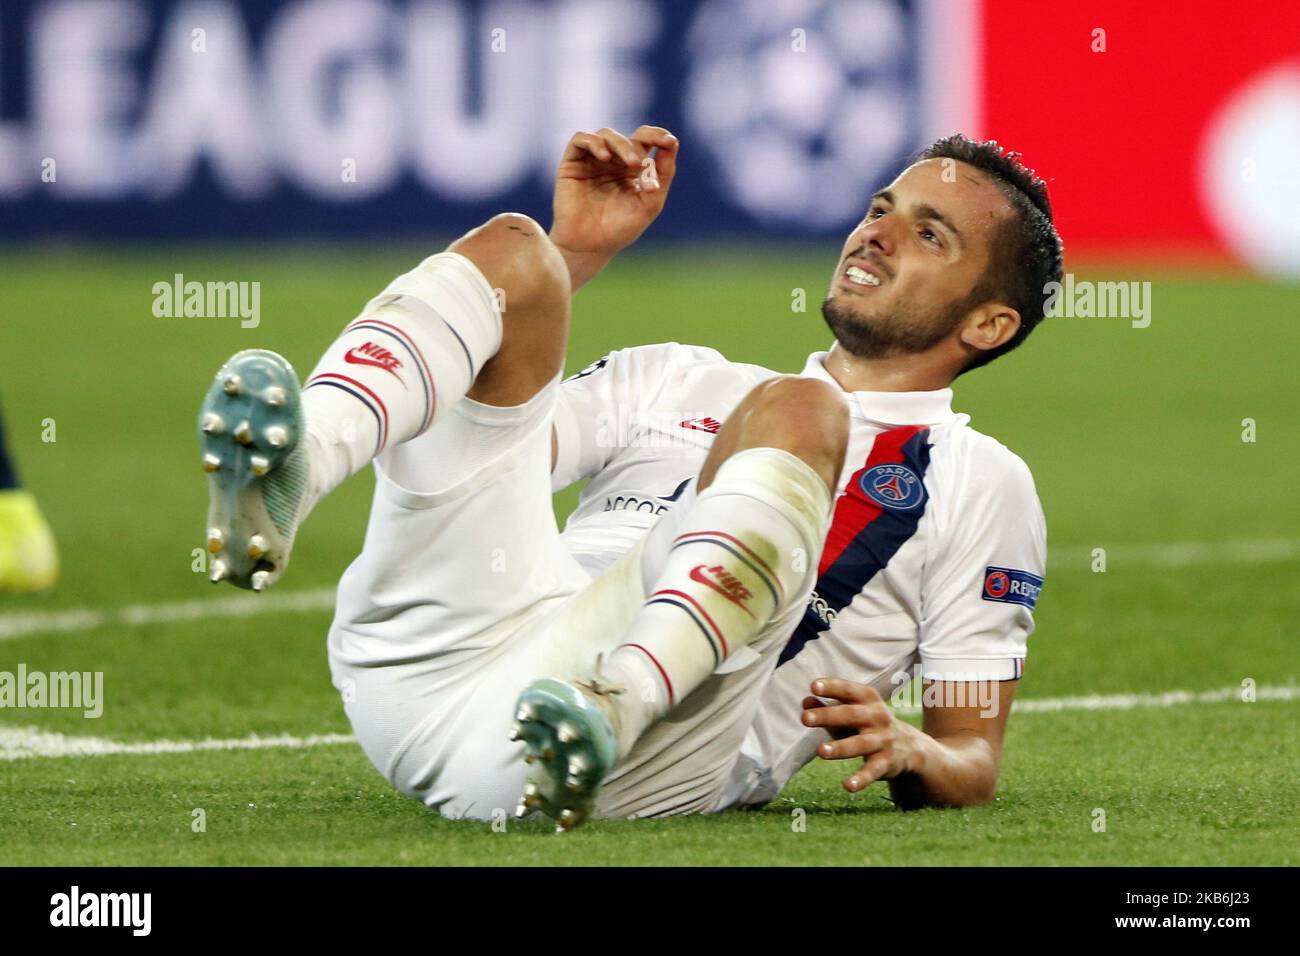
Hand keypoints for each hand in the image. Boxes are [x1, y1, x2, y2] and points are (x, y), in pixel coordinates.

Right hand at [550, 126, 678, 282]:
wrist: (590, 247)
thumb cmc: (620, 229)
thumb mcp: (650, 203)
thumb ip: (663, 174)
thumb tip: (673, 143)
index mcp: (632, 169)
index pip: (646, 141)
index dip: (658, 135)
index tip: (669, 141)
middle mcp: (613, 162)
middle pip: (628, 138)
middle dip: (637, 147)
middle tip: (640, 165)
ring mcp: (592, 161)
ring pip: (606, 134)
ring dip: (620, 144)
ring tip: (630, 164)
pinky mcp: (572, 163)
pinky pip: (580, 139)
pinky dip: (595, 143)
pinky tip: (605, 157)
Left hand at [801, 678, 919, 792]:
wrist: (908, 746)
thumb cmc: (867, 724)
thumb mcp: (850, 712)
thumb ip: (827, 707)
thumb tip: (805, 702)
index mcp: (868, 699)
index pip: (848, 690)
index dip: (832, 687)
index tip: (813, 687)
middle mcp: (877, 716)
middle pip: (851, 715)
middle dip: (828, 716)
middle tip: (805, 718)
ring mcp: (883, 739)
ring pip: (860, 743)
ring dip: (840, 747)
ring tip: (820, 751)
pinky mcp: (886, 762)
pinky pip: (873, 771)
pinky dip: (861, 779)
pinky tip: (848, 786)